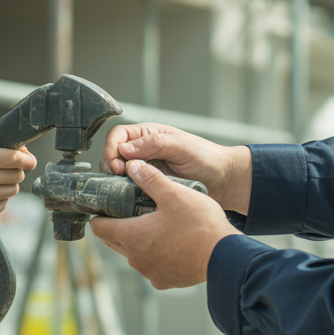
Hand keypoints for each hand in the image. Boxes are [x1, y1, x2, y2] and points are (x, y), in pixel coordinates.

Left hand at [90, 160, 240, 289]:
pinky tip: (172, 241)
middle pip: (114, 240)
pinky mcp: (165, 281)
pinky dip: (156, 254)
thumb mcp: (173, 193)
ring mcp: (150, 272)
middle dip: (119, 225)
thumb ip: (149, 179)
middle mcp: (136, 258)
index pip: (99, 227)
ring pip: (134, 254)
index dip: (100, 215)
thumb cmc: (199, 226)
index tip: (106, 206)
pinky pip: (152, 265)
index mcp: (132, 236)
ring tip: (156, 223)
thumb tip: (133, 166)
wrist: (224, 256)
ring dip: (139, 240)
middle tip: (132, 209)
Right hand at [102, 123, 251, 213]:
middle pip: (113, 155)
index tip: (116, 164)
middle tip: (118, 178)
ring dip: (115, 181)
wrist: (223, 181)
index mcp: (148, 135)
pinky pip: (129, 190)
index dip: (112, 148)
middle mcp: (143, 151)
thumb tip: (124, 148)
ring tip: (122, 189)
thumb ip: (154, 144)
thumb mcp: (181, 146)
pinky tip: (128, 199)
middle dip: (110, 166)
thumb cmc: (206, 158)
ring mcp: (144, 171)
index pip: (118, 135)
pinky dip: (124, 194)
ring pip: (117, 174)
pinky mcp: (148, 188)